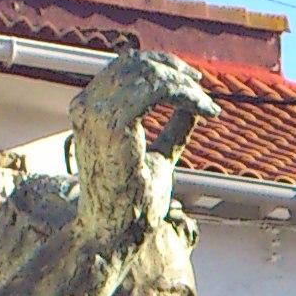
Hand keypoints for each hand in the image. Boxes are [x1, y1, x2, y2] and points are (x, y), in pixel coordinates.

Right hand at [72, 52, 218, 253]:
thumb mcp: (158, 157)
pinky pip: (155, 90)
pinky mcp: (113, 124)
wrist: (115, 232)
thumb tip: (190, 110)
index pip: (124, 68)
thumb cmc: (133, 203)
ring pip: (147, 74)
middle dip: (173, 69)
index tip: (193, 82)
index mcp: (91, 109)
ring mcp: (96, 112)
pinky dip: (184, 94)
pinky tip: (202, 109)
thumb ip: (171, 131)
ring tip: (207, 105)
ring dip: (184, 85)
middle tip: (202, 86)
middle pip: (133, 63)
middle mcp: (88, 105)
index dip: (161, 67)